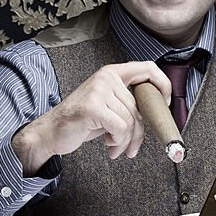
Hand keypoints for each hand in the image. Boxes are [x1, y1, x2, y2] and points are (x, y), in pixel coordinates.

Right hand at [11, 61, 171, 175]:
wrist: (51, 131)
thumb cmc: (82, 121)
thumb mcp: (108, 106)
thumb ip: (129, 103)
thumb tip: (157, 114)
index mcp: (112, 73)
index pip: (147, 68)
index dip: (162, 85)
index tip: (164, 104)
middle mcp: (106, 77)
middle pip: (140, 107)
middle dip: (139, 133)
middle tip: (132, 147)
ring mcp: (99, 90)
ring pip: (131, 121)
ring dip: (126, 141)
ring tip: (115, 147)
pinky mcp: (93, 107)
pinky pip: (120, 128)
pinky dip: (118, 141)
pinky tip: (108, 144)